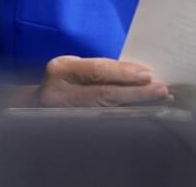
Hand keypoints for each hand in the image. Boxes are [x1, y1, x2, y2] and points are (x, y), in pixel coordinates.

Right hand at [15, 56, 171, 107]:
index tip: (147, 74)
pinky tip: (144, 113)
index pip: (96, 71)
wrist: (33, 106)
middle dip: (136, 93)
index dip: (123, 73)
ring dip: (136, 106)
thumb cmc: (63, 80)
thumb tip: (139, 72)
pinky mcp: (70, 128)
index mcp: (61, 70)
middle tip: (162, 90)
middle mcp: (59, 93)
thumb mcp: (74, 66)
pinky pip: (103, 122)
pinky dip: (126, 117)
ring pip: (106, 111)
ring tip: (159, 101)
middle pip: (103, 95)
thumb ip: (99, 69)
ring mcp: (63, 114)